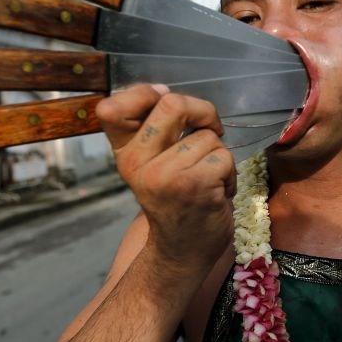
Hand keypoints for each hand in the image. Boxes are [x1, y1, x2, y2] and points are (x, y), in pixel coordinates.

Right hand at [95, 85, 234, 276]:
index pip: (112, 108)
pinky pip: (223, 157)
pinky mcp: (194, 185)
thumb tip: (163, 90)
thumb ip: (152, 128)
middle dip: (203, 112)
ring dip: (218, 156)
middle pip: (172, 103)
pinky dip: (229, 174)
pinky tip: (217, 192)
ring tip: (207, 180)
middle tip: (210, 130)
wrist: (183, 250)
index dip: (145, 93)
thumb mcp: (151, 164)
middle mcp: (137, 164)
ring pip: (207, 136)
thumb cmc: (175, 200)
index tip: (164, 102)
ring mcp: (164, 175)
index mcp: (124, 154)